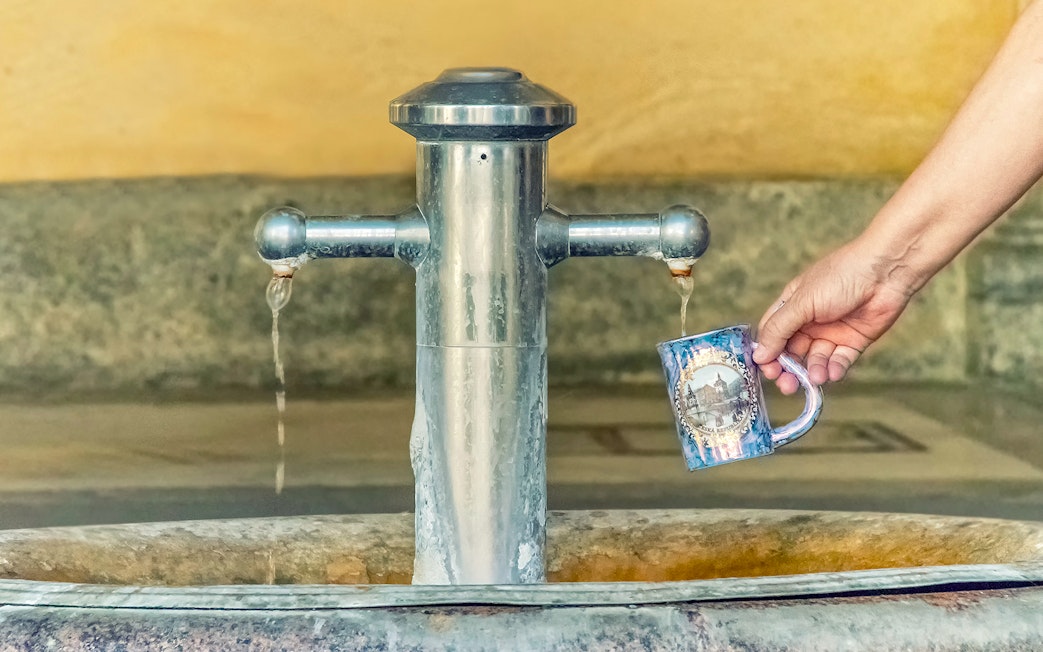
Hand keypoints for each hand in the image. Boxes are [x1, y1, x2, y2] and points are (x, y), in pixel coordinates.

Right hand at [752, 238, 916, 392]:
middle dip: (788, 369)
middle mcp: (809, 321)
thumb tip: (758, 355)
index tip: (766, 370)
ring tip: (815, 377)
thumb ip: (779, 330)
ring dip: (813, 370)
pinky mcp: (853, 341)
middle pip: (791, 352)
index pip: (772, 334)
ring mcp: (832, 332)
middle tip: (786, 385)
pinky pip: (839, 361)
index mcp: (792, 306)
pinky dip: (834, 369)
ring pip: (815, 359)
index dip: (767, 352)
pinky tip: (832, 373)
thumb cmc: (840, 276)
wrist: (885, 272)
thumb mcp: (802, 302)